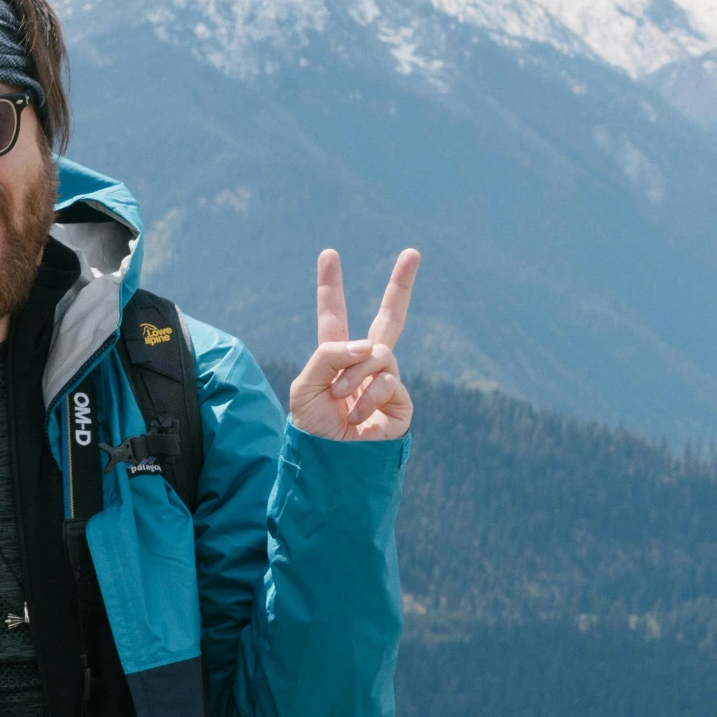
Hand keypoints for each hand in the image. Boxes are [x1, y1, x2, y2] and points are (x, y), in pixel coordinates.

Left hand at [289, 248, 418, 441]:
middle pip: (388, 318)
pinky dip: (368, 394)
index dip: (331, 285)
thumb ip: (328, 356)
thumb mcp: (304, 386)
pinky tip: (359, 416)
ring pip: (379, 352)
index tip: (329, 253)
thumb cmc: (311, 428)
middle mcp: (363, 365)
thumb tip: (369, 347)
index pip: (334, 315)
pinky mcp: (401, 401)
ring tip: (341, 399)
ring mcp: (385, 381)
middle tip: (413, 253)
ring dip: (354, 373)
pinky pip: (388, 379)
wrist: (330, 463)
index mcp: (334, 357)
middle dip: (401, 285)